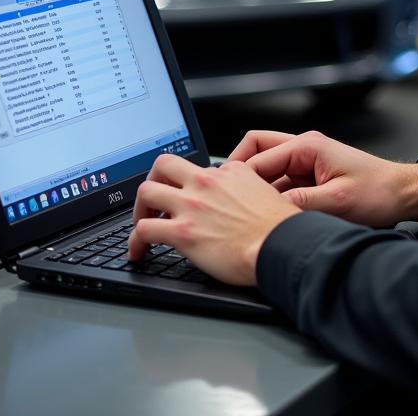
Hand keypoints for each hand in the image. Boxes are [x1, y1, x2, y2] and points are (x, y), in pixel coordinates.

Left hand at [127, 154, 300, 285]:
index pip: (198, 169)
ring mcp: (192, 205)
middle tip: (155, 202)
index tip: (188, 198)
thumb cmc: (280, 227)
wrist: (281, 245)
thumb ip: (247, 189)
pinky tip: (138, 252)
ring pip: (146, 192)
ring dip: (139, 210)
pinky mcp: (183, 232)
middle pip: (163, 165)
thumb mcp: (267, 192)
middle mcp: (207, 182)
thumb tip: (241, 200)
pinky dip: (135, 242)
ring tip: (142, 225)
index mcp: (230, 171)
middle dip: (154, 181)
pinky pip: (144, 230)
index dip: (190, 185)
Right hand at [228, 129, 417, 227]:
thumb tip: (270, 210)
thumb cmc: (379, 191)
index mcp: (308, 146)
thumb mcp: (338, 201)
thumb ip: (301, 204)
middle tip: (226, 197)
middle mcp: (304, 149)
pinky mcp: (310, 179)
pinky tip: (264, 216)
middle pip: (256, 152)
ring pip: (266, 170)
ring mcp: (306, 163)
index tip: (226, 196)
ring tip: (241, 210)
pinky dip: (269, 197)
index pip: (258, 153)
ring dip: (255, 188)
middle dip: (239, 173)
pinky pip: (279, 183)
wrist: (403, 195)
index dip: (239, 175)